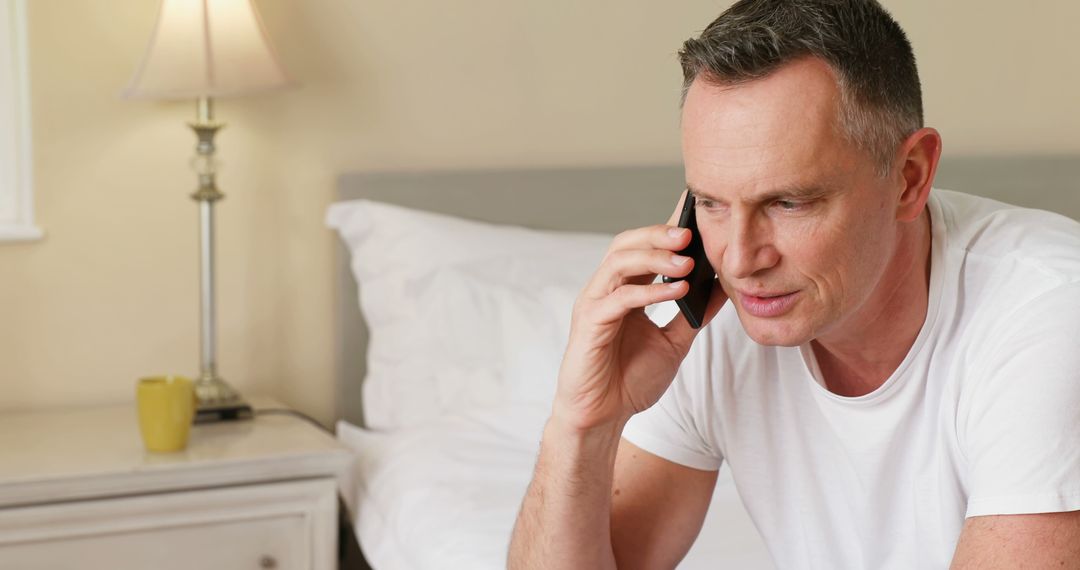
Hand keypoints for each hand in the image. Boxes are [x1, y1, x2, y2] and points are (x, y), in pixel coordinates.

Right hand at [552, 190, 727, 431]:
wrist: (602, 417)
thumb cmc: (629, 380)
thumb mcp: (674, 343)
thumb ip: (694, 315)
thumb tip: (725, 287)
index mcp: (625, 290)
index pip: (644, 248)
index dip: (667, 229)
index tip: (697, 215)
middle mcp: (606, 290)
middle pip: (626, 244)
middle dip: (658, 234)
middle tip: (691, 232)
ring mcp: (595, 304)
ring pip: (619, 263)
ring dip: (654, 257)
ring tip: (687, 260)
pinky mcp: (589, 324)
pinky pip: (619, 298)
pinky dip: (649, 291)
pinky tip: (676, 291)